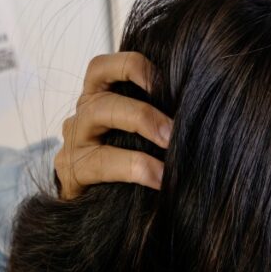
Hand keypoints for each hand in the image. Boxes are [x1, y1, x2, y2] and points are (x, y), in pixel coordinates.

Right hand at [54, 52, 172, 199]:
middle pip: (103, 90)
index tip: (169, 83)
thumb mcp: (141, 128)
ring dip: (139, 125)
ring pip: (97, 113)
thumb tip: (199, 101)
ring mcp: (74, 139)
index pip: (105, 66)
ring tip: (169, 147)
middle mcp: (84, 111)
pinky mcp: (71, 170)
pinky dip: (134, 167)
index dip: (135, 65)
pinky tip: (159, 179)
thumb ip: (159, 110)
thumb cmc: (128, 155)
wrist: (94, 206)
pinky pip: (100, 162)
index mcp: (100, 94)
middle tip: (174, 129)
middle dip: (143, 108)